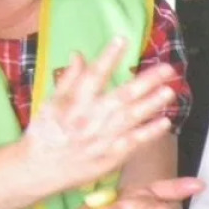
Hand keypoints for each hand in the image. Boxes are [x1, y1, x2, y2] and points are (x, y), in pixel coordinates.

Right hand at [20, 40, 178, 192]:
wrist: (39, 170)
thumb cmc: (44, 133)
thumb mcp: (50, 102)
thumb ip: (68, 78)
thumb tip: (79, 54)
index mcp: (75, 103)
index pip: (93, 75)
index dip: (108, 57)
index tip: (123, 39)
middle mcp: (90, 119)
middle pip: (122, 96)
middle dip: (147, 81)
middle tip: (167, 69)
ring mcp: (102, 139)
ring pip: (131, 118)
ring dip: (152, 104)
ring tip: (169, 91)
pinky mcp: (109, 156)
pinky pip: (133, 143)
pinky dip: (149, 133)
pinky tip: (165, 122)